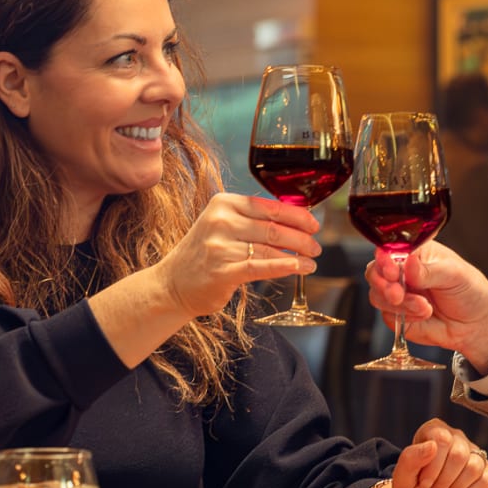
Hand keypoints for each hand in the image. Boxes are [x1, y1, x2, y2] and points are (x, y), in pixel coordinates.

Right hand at [157, 192, 321, 318]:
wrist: (172, 284)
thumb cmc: (205, 254)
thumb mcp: (223, 225)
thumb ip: (252, 220)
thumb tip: (295, 221)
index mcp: (223, 203)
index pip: (270, 206)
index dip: (297, 216)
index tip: (313, 224)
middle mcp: (221, 221)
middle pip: (274, 228)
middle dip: (301, 238)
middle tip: (315, 246)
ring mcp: (220, 247)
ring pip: (270, 248)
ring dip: (297, 255)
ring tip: (311, 261)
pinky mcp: (222, 272)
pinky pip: (261, 267)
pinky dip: (285, 267)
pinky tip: (300, 268)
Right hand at [365, 241, 487, 372]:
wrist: (477, 323)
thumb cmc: (470, 291)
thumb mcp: (455, 274)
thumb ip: (429, 270)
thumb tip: (408, 262)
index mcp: (415, 252)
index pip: (389, 250)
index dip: (385, 260)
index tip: (392, 271)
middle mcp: (403, 271)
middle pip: (374, 272)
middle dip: (384, 285)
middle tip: (398, 294)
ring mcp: (398, 293)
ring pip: (377, 295)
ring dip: (399, 304)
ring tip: (424, 307)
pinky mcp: (397, 314)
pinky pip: (387, 315)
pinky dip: (404, 317)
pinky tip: (424, 314)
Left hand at [365, 418, 487, 487]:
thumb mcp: (401, 482)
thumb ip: (409, 459)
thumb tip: (433, 445)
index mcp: (434, 432)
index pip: (441, 439)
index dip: (432, 466)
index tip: (423, 483)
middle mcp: (457, 439)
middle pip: (459, 454)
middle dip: (443, 481)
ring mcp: (475, 455)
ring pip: (474, 466)